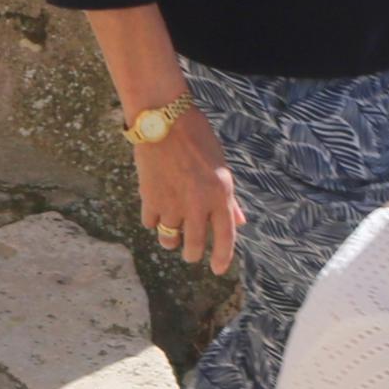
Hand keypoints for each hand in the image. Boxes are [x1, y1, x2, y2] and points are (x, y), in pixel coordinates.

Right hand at [131, 103, 242, 276]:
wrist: (163, 119)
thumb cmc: (196, 138)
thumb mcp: (221, 166)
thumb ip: (228, 198)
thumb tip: (239, 222)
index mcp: (220, 194)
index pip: (225, 237)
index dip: (222, 258)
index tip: (217, 270)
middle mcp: (197, 204)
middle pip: (194, 245)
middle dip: (192, 253)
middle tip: (190, 253)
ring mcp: (172, 203)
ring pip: (169, 239)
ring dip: (171, 240)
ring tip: (172, 234)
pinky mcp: (149, 198)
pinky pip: (150, 223)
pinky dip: (154, 221)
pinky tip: (156, 212)